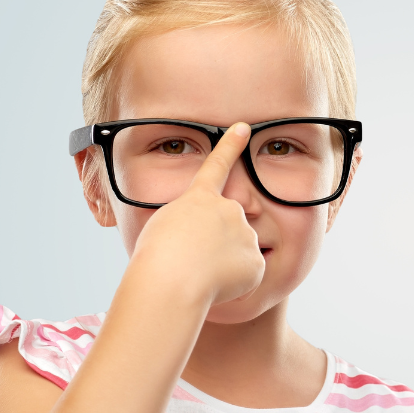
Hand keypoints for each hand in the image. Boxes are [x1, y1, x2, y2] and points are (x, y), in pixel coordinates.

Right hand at [127, 122, 265, 305]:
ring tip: (200, 274)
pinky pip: (247, 274)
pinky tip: (217, 285)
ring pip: (237, 251)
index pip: (217, 166)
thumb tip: (207, 243)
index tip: (243, 127)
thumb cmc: (156, 257)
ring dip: (222, 264)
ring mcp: (245, 234)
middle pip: (228, 225)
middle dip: (216, 242)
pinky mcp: (256, 261)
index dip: (231, 145)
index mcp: (200, 199)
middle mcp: (228, 209)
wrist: (173, 279)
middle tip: (194, 259)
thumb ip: (189, 224)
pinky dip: (233, 283)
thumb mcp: (162, 228)